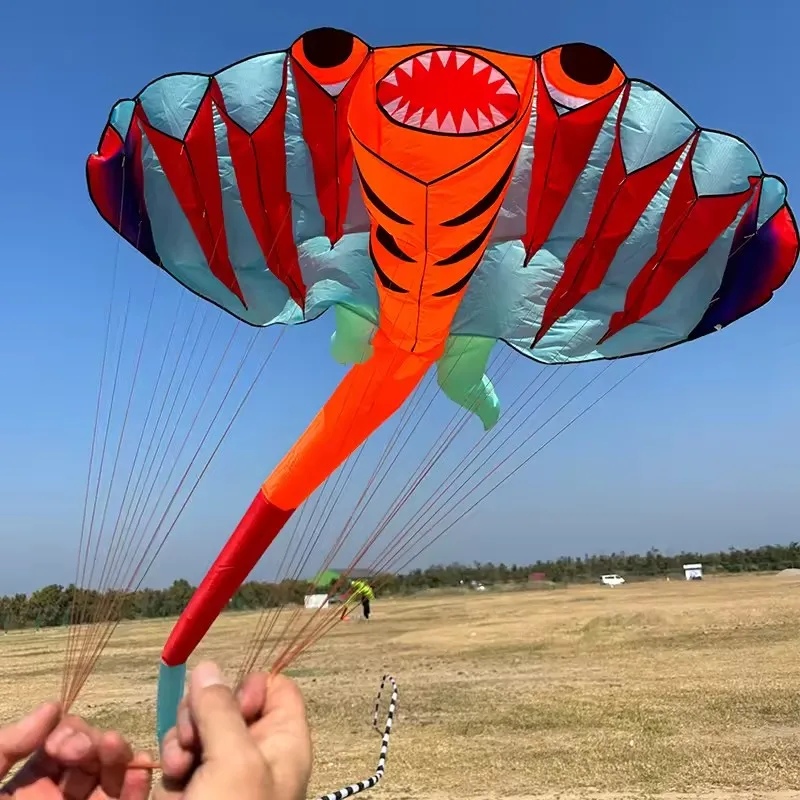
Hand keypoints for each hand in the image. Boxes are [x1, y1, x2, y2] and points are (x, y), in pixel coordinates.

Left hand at [0, 702, 150, 798]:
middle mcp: (60, 793)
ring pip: (114, 772)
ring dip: (119, 753)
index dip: (68, 733)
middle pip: (92, 753)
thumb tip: (53, 706)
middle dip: (95, 741)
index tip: (60, 744)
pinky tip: (139, 769)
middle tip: (86, 748)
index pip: (62, 742)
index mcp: (29, 784)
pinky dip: (139, 784)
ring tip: (115, 746)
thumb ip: (8, 745)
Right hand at [157, 662, 311, 799]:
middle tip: (192, 738)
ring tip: (179, 767)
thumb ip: (220, 711)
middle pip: (226, 703)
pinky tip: (172, 781)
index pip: (274, 688)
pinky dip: (172, 764)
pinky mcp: (194, 787)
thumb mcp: (233, 762)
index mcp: (283, 741)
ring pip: (197, 728)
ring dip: (180, 741)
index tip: (233, 705)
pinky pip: (180, 756)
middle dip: (200, 714)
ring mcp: (223, 770)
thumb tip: (207, 667)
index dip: (249, 687)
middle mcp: (255, 751)